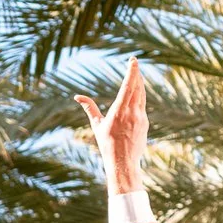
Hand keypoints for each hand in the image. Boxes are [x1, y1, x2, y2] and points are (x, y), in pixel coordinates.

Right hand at [75, 59, 146, 195]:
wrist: (123, 163)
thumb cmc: (107, 145)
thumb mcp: (97, 125)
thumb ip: (89, 108)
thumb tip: (77, 97)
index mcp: (119, 111)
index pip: (128, 86)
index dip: (132, 71)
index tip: (133, 60)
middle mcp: (132, 113)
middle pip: (137, 87)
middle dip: (136, 74)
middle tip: (134, 63)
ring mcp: (141, 118)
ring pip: (142, 95)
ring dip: (140, 83)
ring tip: (137, 74)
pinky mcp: (145, 123)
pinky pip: (143, 105)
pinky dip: (140, 96)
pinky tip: (139, 92)